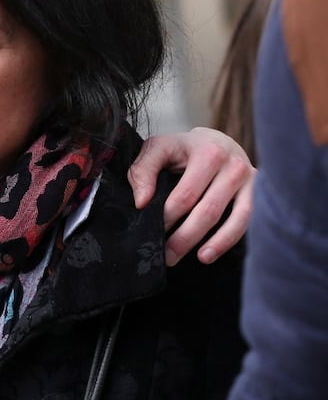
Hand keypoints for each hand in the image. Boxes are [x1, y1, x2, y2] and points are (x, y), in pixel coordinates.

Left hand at [127, 127, 254, 265]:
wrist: (214, 141)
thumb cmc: (181, 149)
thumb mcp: (158, 148)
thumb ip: (143, 171)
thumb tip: (142, 202)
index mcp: (207, 152)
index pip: (186, 194)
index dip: (168, 217)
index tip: (154, 231)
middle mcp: (233, 165)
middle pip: (209, 210)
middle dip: (186, 237)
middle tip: (168, 256)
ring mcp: (250, 180)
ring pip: (235, 218)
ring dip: (216, 243)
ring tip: (198, 259)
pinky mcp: (258, 192)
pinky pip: (247, 220)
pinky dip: (231, 239)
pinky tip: (212, 253)